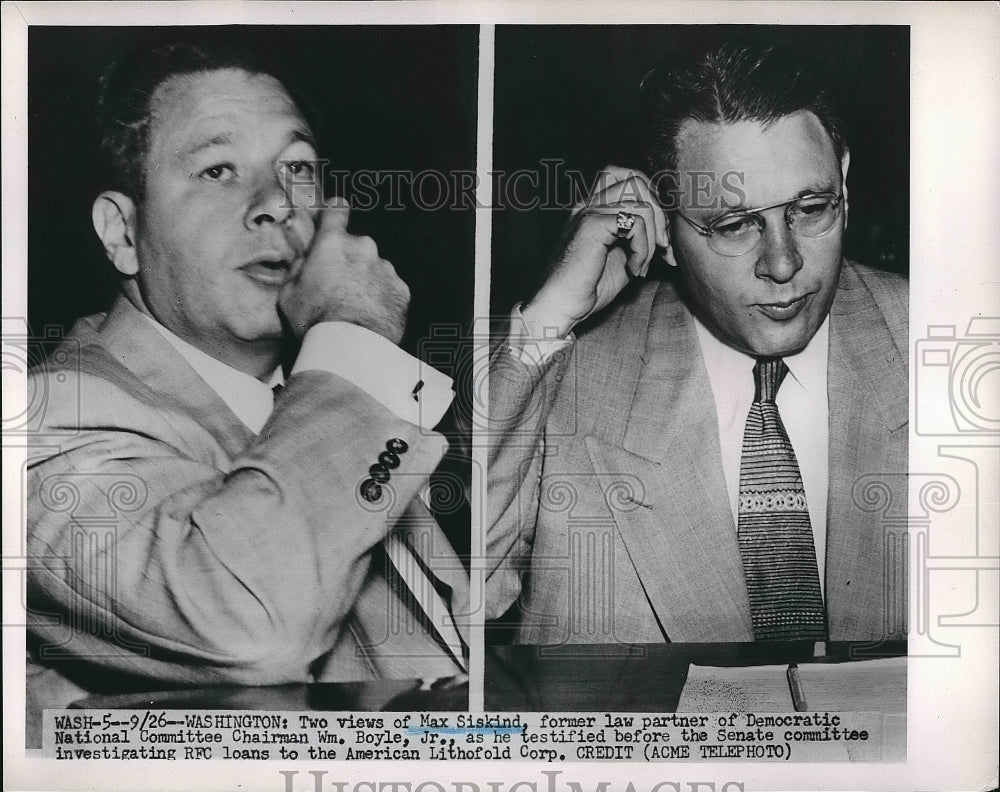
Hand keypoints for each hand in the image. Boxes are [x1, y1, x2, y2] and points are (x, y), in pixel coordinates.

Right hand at [279, 198, 409, 344]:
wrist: (351, 349)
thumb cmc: (314, 321)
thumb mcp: (289, 293)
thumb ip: (298, 267)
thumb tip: (305, 258)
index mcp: (332, 243)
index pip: (336, 211)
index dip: (334, 212)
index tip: (334, 214)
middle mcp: (363, 248)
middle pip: (355, 246)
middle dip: (348, 260)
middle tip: (337, 287)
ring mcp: (386, 269)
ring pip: (374, 268)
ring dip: (366, 280)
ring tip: (353, 308)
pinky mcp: (401, 290)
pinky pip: (389, 288)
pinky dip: (381, 297)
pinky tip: (369, 315)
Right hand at [522, 166, 668, 337]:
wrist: (560, 305)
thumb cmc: (587, 287)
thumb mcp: (622, 258)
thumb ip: (639, 238)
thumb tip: (668, 233)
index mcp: (593, 206)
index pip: (629, 178)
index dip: (653, 202)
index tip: (660, 240)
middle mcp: (589, 203)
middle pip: (637, 180)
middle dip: (659, 214)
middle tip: (661, 248)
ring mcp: (589, 211)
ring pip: (642, 203)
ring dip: (653, 238)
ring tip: (643, 265)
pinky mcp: (592, 225)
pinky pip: (635, 224)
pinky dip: (643, 249)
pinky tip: (634, 269)